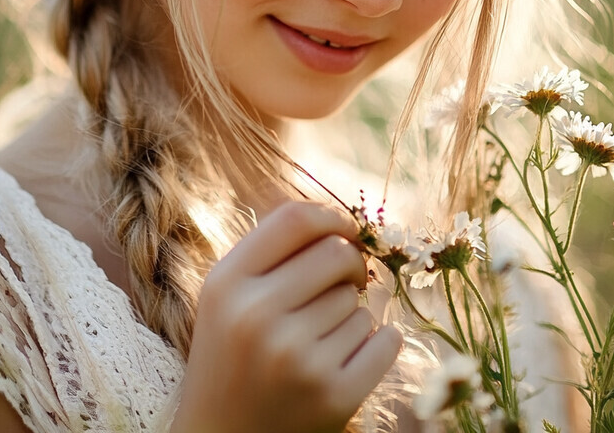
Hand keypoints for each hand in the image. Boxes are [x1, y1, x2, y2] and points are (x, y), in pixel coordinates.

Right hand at [173, 201, 401, 432]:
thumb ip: (271, 250)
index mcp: (228, 283)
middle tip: (344, 281)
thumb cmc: (232, 354)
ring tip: (319, 340)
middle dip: (350, 264)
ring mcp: (296, 359)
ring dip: (352, 314)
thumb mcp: (228, 293)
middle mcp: (257, 317)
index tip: (345, 229)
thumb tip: (339, 217)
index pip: (296, 219)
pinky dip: (379, 343)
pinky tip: (348, 357)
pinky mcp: (333, 397)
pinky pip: (385, 340)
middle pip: (337, 253)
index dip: (331, 216)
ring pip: (359, 302)